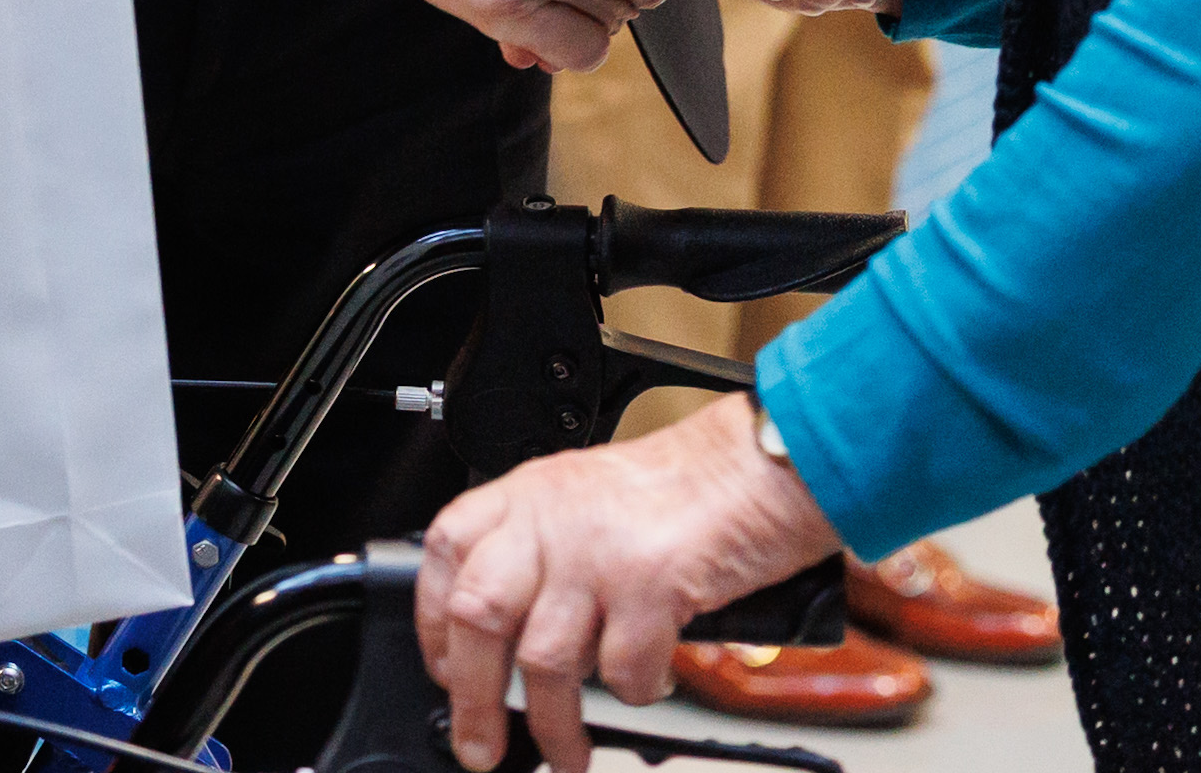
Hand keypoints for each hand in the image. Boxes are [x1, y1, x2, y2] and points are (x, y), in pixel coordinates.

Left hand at [419, 397, 840, 771]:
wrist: (767, 458)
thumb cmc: (695, 484)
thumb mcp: (593, 496)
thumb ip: (548, 548)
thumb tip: (514, 633)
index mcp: (530, 490)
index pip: (446, 551)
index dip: (433, 623)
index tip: (443, 671)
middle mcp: (552, 516)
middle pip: (476, 616)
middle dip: (472, 699)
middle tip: (478, 745)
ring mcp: (597, 550)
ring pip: (541, 661)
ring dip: (552, 725)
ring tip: (567, 753)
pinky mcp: (649, 583)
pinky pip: (620, 670)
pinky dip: (633, 693)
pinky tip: (649, 685)